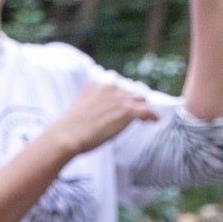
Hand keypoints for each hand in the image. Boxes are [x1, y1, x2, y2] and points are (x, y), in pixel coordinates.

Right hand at [43, 82, 158, 160]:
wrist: (67, 136)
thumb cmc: (69, 131)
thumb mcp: (80, 110)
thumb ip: (92, 106)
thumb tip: (101, 117)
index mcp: (95, 85)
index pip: (116, 89)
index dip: (122, 98)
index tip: (125, 105)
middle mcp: (109, 87)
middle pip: (130, 92)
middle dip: (135, 102)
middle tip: (139, 113)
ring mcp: (119, 98)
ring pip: (140, 100)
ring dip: (144, 108)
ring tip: (149, 117)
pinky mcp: (127, 110)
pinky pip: (146, 111)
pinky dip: (152, 116)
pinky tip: (155, 121)